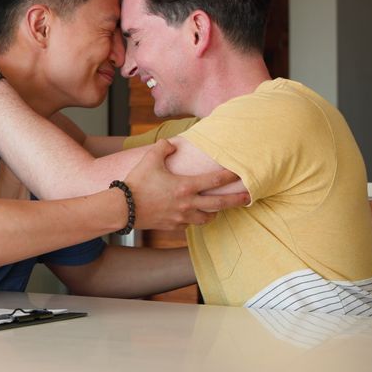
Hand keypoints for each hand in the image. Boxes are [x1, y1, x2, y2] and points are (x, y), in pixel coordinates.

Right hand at [122, 140, 247, 230]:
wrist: (122, 208)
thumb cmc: (136, 183)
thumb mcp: (149, 159)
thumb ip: (163, 148)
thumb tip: (171, 145)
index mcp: (186, 186)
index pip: (215, 180)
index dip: (231, 176)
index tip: (242, 173)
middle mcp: (188, 203)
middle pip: (220, 204)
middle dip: (236, 200)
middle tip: (249, 198)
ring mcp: (181, 217)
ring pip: (207, 218)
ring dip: (214, 213)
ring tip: (217, 208)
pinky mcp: (173, 226)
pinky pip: (189, 224)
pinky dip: (194, 219)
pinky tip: (192, 215)